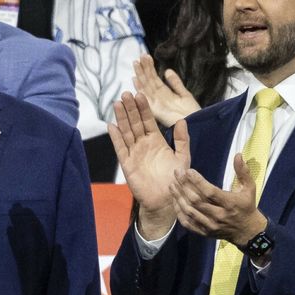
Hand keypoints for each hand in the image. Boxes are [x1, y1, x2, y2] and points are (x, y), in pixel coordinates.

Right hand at [107, 92, 189, 238]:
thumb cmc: (176, 180)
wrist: (166, 201)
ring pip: (126, 132)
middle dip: (131, 108)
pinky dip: (116, 138)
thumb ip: (182, 140)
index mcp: (156, 141)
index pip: (148, 120)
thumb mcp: (183, 157)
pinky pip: (120, 149)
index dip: (144, 108)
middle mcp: (144, 144)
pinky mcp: (127, 164)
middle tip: (126, 93)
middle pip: (135, 123)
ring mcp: (134, 153)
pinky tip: (111, 126)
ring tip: (117, 103)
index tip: (140, 94)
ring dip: (121, 118)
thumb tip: (182, 121)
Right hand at [131, 55, 200, 127]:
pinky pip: (146, 99)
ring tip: (136, 63)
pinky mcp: (155, 111)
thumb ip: (175, 83)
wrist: (197, 124)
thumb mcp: (185, 94)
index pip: (154, 79)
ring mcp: (156, 104)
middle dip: (144, 69)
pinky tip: (135, 79)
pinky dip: (140, 89)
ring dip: (140, 75)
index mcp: (165, 94)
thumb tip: (167, 71)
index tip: (146, 57)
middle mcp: (158, 99)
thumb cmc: (192, 113)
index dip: (150, 68)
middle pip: (148, 81)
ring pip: (146, 87)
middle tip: (140, 56)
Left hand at [170, 154, 267, 245]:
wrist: (247, 231)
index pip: (210, 192)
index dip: (197, 181)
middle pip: (196, 201)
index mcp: (230, 204)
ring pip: (190, 211)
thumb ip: (243, 171)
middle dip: (184, 186)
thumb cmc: (247, 206)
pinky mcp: (205, 232)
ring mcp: (211, 226)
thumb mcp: (249, 187)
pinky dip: (179, 212)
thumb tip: (238, 155)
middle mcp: (219, 216)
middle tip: (177, 173)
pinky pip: (187, 223)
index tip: (188, 170)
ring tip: (172, 185)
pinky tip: (175, 200)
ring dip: (179, 197)